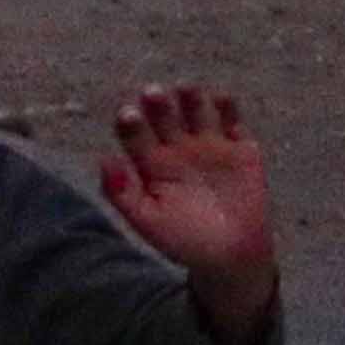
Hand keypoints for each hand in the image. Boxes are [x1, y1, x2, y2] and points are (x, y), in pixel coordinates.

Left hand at [101, 84, 277, 331]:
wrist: (230, 256)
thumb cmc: (182, 240)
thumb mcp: (147, 220)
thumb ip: (121, 193)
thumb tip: (104, 159)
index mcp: (149, 162)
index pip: (134, 134)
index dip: (131, 123)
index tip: (127, 114)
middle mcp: (176, 147)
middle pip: (164, 117)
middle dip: (158, 104)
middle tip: (152, 92)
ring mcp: (209, 145)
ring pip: (197, 113)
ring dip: (191, 98)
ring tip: (185, 88)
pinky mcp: (240, 149)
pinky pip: (234, 123)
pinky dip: (229, 109)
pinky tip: (222, 99)